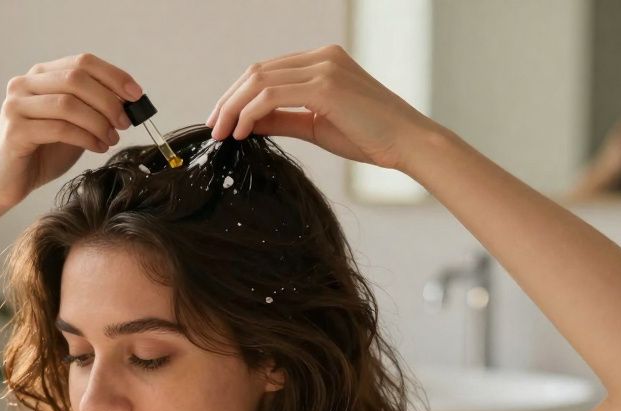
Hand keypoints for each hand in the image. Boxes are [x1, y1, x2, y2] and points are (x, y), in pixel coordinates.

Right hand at [0, 53, 142, 209]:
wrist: (5, 184)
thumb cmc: (41, 154)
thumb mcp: (74, 125)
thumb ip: (93, 108)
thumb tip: (129, 101)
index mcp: (40, 76)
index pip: (82, 62)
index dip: (113, 76)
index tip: (136, 94)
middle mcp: (24, 84)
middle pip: (76, 78)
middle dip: (108, 100)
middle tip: (126, 121)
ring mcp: (15, 106)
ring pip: (69, 103)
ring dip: (98, 121)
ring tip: (111, 138)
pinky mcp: (15, 130)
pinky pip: (59, 128)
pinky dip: (85, 138)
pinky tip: (97, 148)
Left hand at [206, 44, 440, 171]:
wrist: (408, 143)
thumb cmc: (369, 137)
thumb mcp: (316, 126)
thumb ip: (283, 119)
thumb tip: (247, 123)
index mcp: (322, 61)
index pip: (267, 71)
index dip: (238, 95)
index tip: (221, 121)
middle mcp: (322, 57)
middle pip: (257, 71)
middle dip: (228, 100)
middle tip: (213, 127)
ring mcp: (324, 67)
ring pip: (259, 80)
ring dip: (233, 107)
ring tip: (222, 133)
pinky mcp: (325, 86)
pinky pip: (271, 95)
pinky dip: (249, 113)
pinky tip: (242, 132)